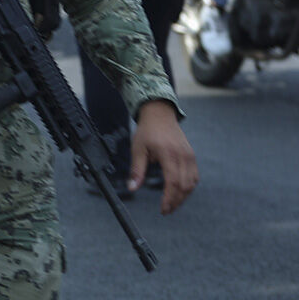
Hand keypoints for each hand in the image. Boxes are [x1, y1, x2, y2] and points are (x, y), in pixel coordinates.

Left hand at [130, 100, 197, 214]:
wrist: (160, 115)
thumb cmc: (147, 131)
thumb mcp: (137, 149)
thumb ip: (136, 170)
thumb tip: (132, 188)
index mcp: (168, 154)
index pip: (173, 182)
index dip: (169, 199)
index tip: (163, 209)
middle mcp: (183, 156)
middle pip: (184, 186)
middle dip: (176, 201)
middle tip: (166, 211)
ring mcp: (190, 156)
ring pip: (192, 183)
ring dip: (183, 196)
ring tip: (172, 204)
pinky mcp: (192, 156)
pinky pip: (194, 176)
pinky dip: (188, 187)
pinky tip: (179, 192)